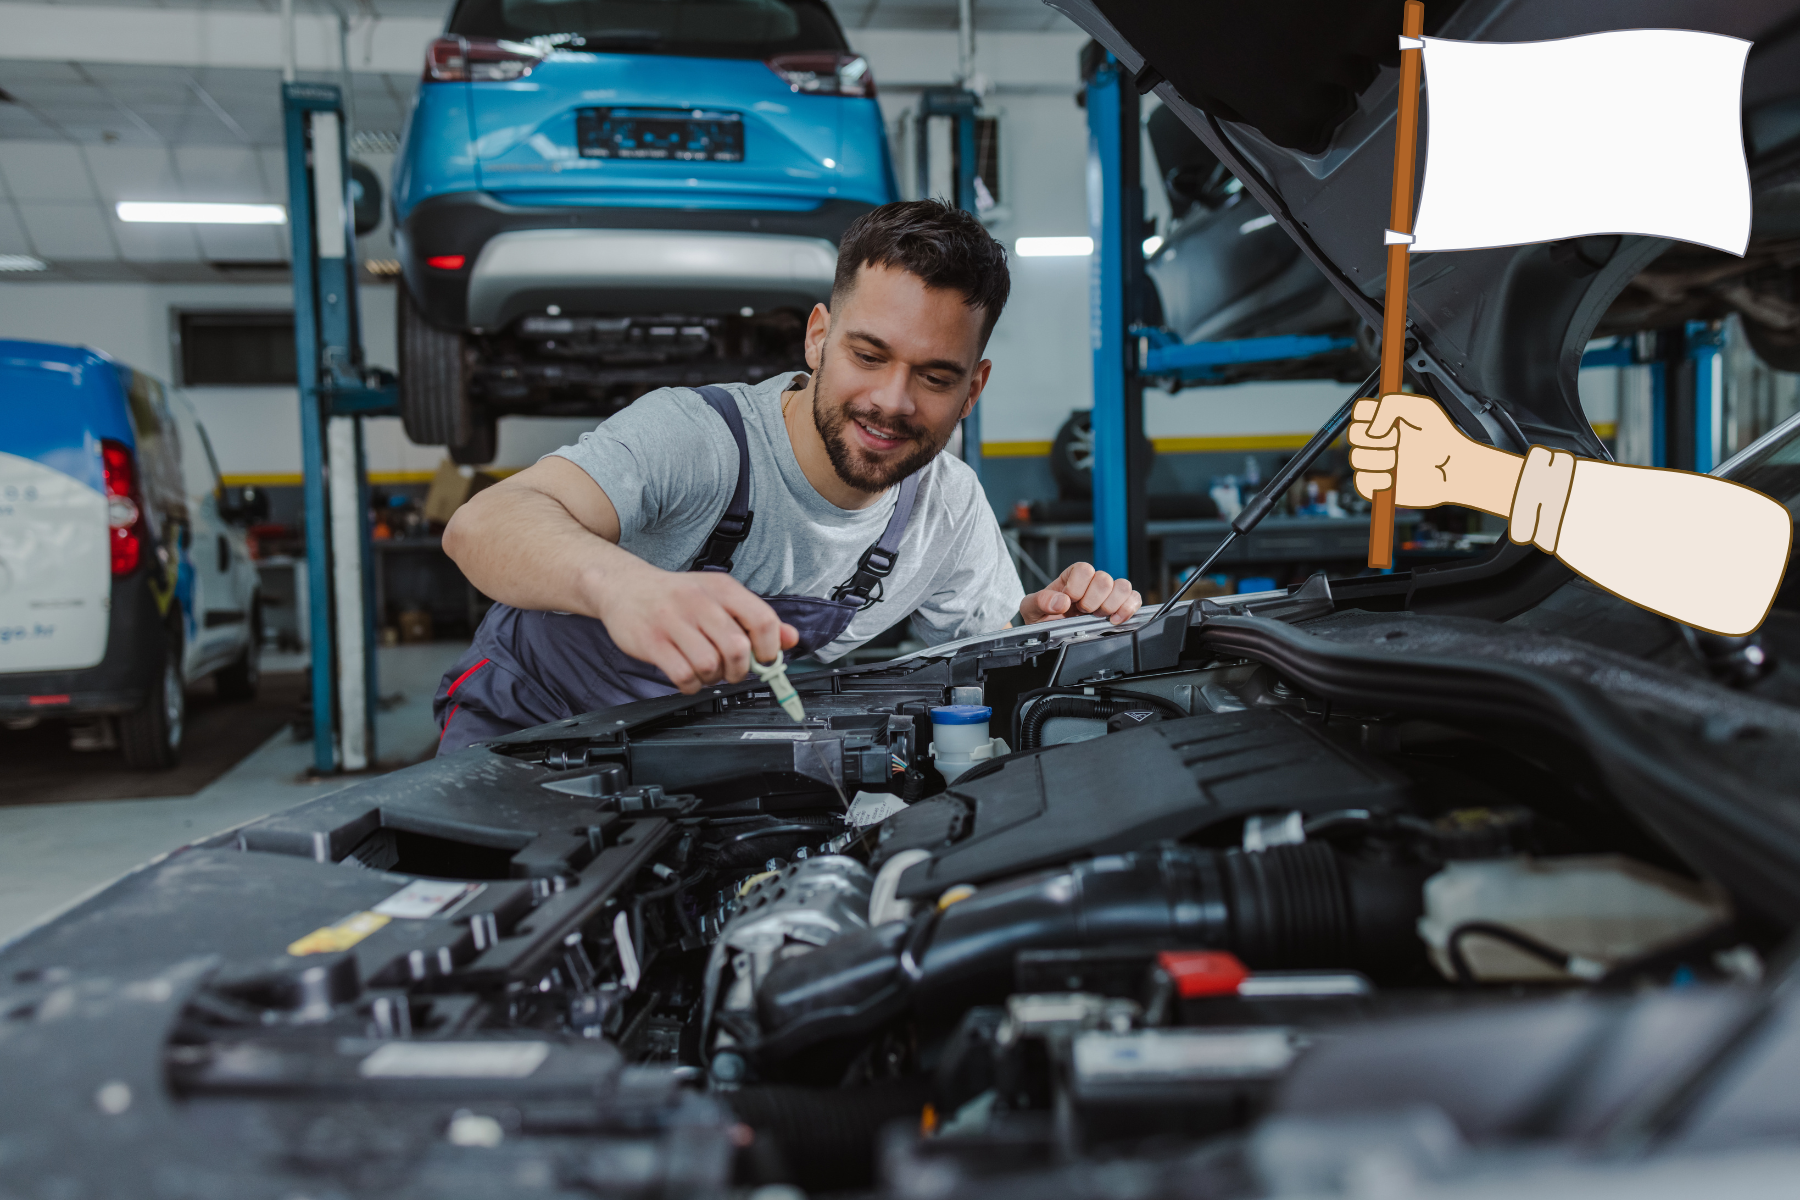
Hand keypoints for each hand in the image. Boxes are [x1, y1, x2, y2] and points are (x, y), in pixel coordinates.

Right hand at [593, 560, 797, 692]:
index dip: (770, 649)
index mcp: (722, 588)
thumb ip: (755, 618)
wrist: (623, 586)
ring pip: (710, 665)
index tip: (764, 659)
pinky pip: (683, 675)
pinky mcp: (652, 642)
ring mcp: (673, 621)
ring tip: (706, 671)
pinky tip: (688, 676)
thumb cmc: (676, 596)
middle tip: (731, 670)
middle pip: (738, 648)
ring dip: (713, 678)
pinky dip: (691, 685)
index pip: (763, 620)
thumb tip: (790, 638)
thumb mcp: (719, 597)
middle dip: (740, 670)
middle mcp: (699, 602)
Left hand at [1020, 562, 1141, 624]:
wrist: (1049, 633)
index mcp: (1071, 577)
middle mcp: (1091, 583)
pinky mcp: (1120, 605)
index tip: (1070, 602)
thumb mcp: (1031, 608)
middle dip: (1093, 601)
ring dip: (1111, 605)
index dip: (1078, 587)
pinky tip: (1114, 620)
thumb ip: (1040, 601)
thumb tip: (1061, 601)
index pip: (1084, 569)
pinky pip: (1135, 599)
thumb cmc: (1042, 616)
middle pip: (1105, 579)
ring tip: (1098, 616)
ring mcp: (1107, 594)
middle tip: (1083, 612)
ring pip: (1123, 587)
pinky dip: (1128, 610)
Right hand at [1348, 392, 1520, 514]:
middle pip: (1353, 434)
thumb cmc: (1443, 438)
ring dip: (1380, 459)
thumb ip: (1391, 406)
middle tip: (1398, 440)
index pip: (1358, 411)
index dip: (1367, 415)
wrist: (1454, 467)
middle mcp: (1378, 440)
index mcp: (1385, 419)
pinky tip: (1394, 478)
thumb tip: (1371, 430)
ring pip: (1357, 458)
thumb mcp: (1422, 408)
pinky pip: (1361, 482)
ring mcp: (1376, 462)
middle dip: (1376, 438)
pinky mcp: (1377, 485)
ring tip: (1400, 460)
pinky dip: (1377, 480)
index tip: (1389, 421)